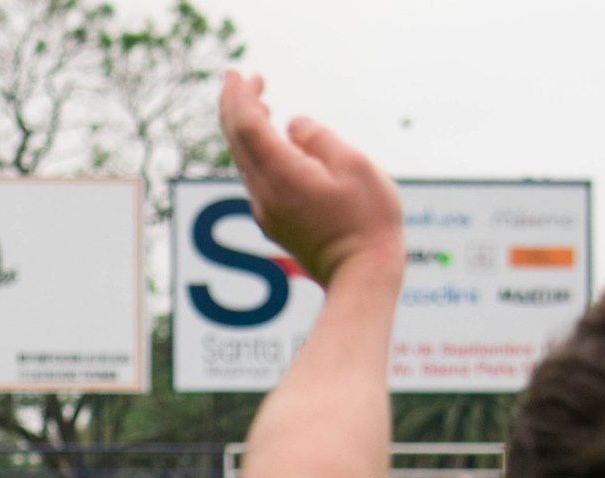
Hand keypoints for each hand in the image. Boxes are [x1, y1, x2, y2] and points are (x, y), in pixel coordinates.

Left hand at [218, 70, 402, 288]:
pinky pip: (255, 177)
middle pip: (238, 142)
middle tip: (242, 78)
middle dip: (236, 106)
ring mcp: (267, 211)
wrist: (361, 277)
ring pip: (244, 161)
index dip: (239, 96)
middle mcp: (265, 194)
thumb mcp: (354, 166)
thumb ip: (319, 139)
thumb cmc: (368, 222)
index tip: (237, 73)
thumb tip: (293, 125)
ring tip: (256, 102)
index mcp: (283, 175)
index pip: (247, 126)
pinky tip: (268, 144)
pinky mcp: (275, 223)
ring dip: (245, 128)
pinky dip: (254, 152)